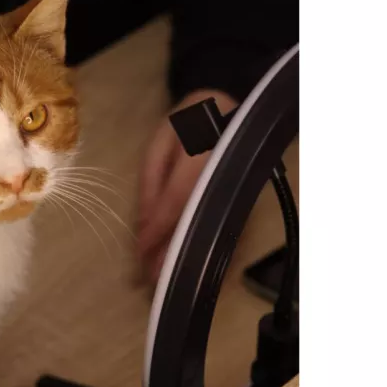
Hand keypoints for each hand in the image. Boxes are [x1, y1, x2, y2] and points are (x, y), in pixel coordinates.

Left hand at [137, 90, 237, 284]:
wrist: (226, 106)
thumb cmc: (187, 122)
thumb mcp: (159, 144)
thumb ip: (151, 184)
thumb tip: (144, 227)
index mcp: (202, 152)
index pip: (177, 198)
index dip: (159, 229)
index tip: (141, 255)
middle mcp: (224, 173)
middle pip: (197, 220)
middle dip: (173, 252)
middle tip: (153, 280)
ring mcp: (238, 187)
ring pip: (214, 229)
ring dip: (192, 257)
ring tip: (169, 279)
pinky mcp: (245, 198)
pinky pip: (227, 229)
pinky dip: (209, 250)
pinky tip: (195, 268)